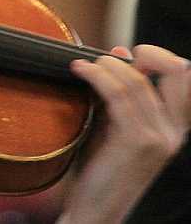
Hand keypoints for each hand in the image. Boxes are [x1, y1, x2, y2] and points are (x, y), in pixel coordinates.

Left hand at [58, 44, 190, 223]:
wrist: (93, 209)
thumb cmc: (100, 168)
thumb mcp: (113, 123)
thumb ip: (120, 91)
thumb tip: (120, 51)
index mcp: (174, 127)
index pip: (184, 77)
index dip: (159, 56)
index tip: (128, 53)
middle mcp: (174, 131)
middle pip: (178, 72)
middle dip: (147, 53)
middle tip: (110, 55)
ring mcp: (159, 137)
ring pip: (137, 81)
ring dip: (106, 64)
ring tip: (83, 64)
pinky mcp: (137, 142)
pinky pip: (118, 95)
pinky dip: (96, 75)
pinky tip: (79, 70)